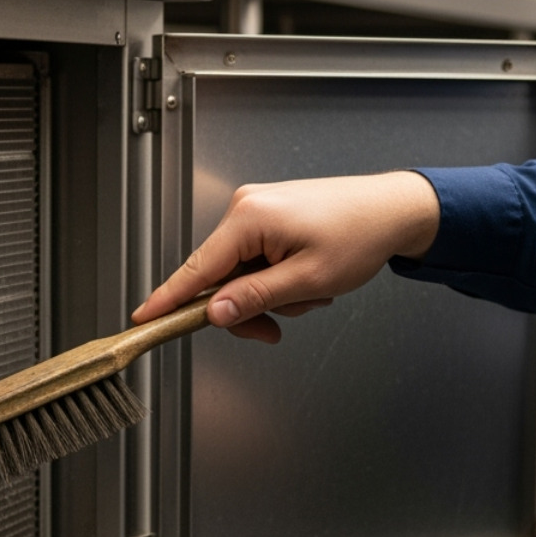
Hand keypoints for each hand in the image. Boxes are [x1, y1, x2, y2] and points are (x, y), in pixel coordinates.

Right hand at [131, 172, 440, 341]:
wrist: (393, 210)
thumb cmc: (359, 235)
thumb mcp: (307, 280)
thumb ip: (255, 298)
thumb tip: (214, 314)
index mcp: (248, 218)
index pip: (196, 268)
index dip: (168, 299)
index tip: (142, 319)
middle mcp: (244, 208)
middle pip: (219, 278)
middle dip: (248, 308)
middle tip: (277, 328)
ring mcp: (256, 211)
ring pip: (240, 275)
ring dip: (270, 296)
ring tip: (309, 294)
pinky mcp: (268, 216)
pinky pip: (256, 261)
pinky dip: (277, 280)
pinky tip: (306, 281)